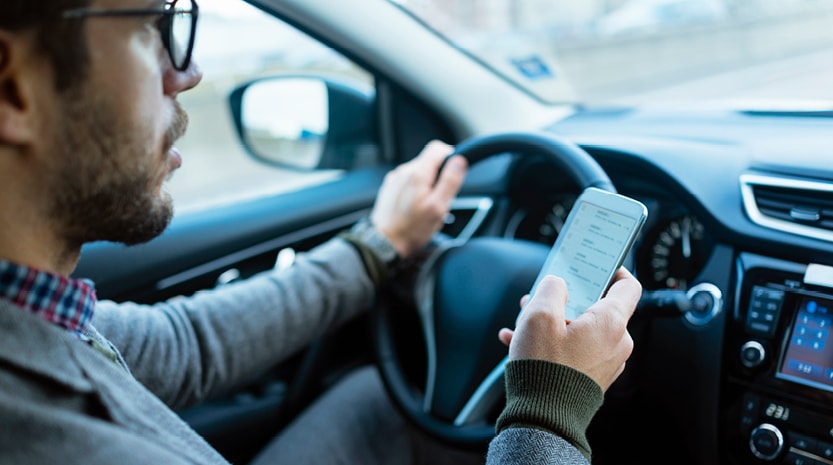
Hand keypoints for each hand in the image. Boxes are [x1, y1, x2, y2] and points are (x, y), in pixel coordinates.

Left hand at [370, 140, 466, 258]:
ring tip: (427, 206)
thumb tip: (459, 160)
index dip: (450, 156)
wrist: (383, 243)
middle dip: (439, 175)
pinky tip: (415, 207)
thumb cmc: (411, 230)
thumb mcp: (438, 207)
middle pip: (429, 160)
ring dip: (427, 184)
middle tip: (441, 198)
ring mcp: (395, 179)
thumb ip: (450, 181)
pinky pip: (408, 181)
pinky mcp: (390, 188)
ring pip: (419, 172)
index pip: (437, 148)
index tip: (454, 172)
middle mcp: (403, 171)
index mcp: (417, 173)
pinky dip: (416, 190)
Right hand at [497, 268, 641, 390]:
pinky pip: (576, 350)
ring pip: (582, 329)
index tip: (597, 263)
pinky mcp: (591, 378)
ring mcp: (605, 362)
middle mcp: (616, 343)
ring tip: (524, 322)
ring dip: (555, 321)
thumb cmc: (544, 369)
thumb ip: (551, 289)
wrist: (543, 419)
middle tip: (542, 296)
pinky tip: (521, 343)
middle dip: (566, 298)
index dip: (613, 269)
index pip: (628, 286)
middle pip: (597, 307)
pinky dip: (553, 342)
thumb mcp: (539, 315)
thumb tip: (557, 284)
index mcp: (611, 323)